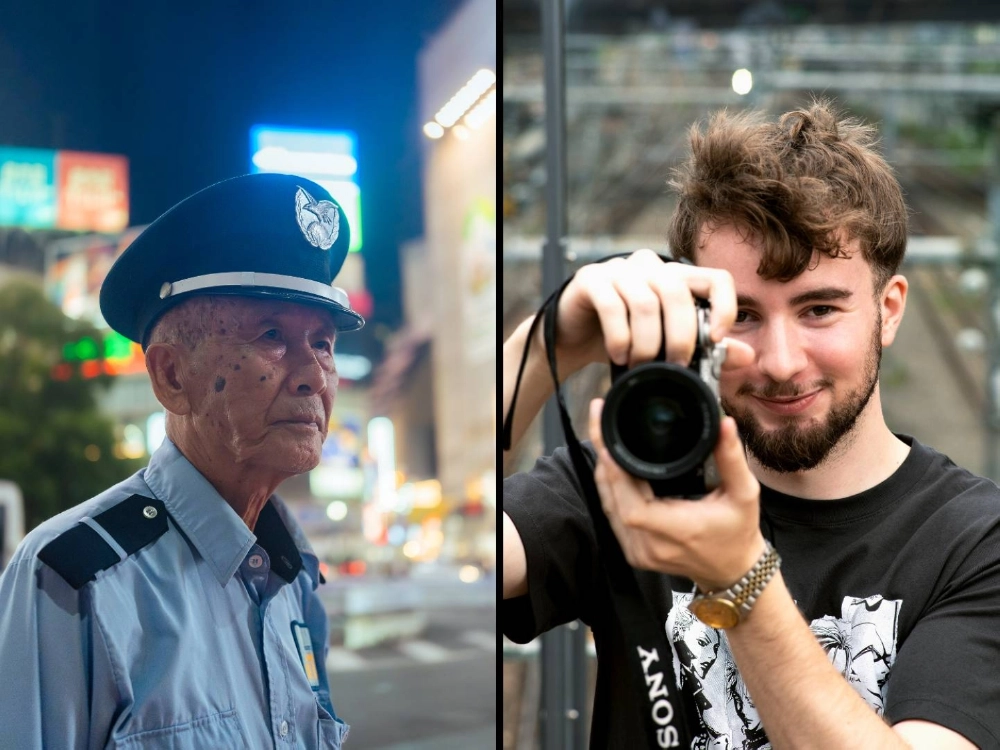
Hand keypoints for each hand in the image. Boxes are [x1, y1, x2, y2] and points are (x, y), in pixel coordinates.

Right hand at [547, 249, 747, 375]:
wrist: (573, 338)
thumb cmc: (625, 340)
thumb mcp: (667, 348)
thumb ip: (707, 351)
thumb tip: (748, 356)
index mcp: (677, 278)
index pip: (716, 279)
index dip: (724, 307)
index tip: (717, 339)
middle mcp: (651, 266)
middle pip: (678, 293)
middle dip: (680, 335)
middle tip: (675, 366)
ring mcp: (619, 269)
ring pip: (646, 302)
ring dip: (646, 342)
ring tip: (640, 365)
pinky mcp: (591, 279)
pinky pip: (612, 305)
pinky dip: (619, 337)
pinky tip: (619, 356)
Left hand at [588, 398, 765, 591]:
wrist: (732, 571)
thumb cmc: (738, 532)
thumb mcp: (744, 494)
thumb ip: (732, 459)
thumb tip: (724, 424)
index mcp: (678, 531)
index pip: (633, 507)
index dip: (616, 476)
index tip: (609, 445)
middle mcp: (652, 546)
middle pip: (613, 502)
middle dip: (605, 464)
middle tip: (603, 430)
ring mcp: (639, 552)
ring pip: (609, 508)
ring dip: (605, 476)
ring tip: (605, 442)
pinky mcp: (633, 553)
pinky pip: (613, 517)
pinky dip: (610, 491)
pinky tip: (611, 470)